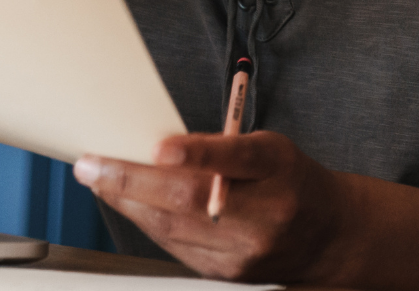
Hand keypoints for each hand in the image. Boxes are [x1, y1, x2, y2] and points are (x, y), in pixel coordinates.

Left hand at [75, 132, 355, 284]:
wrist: (326, 236)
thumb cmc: (291, 181)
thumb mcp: (270, 148)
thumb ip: (223, 148)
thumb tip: (158, 148)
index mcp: (279, 170)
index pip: (237, 158)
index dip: (198, 153)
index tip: (160, 146)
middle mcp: (265, 213)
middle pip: (191, 201)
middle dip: (132, 182)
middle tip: (92, 166)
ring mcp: (245, 250)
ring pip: (173, 228)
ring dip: (128, 203)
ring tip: (99, 180)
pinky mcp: (227, 272)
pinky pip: (175, 247)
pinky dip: (147, 223)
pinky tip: (129, 205)